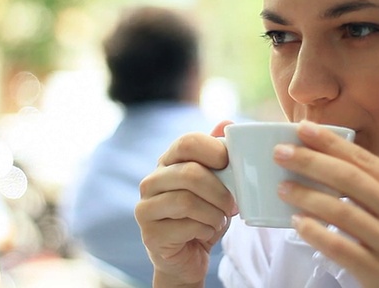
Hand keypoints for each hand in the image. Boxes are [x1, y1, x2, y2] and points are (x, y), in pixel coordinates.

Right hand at [135, 121, 236, 286]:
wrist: (189, 255)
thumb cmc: (203, 214)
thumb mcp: (216, 183)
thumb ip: (218, 155)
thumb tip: (227, 122)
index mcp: (168, 162)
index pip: (187, 142)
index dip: (214, 151)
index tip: (229, 165)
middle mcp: (151, 181)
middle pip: (190, 173)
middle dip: (219, 191)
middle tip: (232, 204)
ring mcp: (146, 207)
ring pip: (187, 201)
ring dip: (214, 213)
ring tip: (218, 220)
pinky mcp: (150, 234)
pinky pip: (185, 226)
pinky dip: (205, 230)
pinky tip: (205, 232)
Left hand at [275, 121, 378, 287]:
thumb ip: (375, 187)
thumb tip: (324, 160)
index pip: (364, 159)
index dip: (330, 143)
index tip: (302, 128)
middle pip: (349, 179)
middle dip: (310, 162)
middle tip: (280, 153)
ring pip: (341, 211)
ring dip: (306, 196)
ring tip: (282, 188)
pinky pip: (339, 247)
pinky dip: (314, 232)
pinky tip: (297, 222)